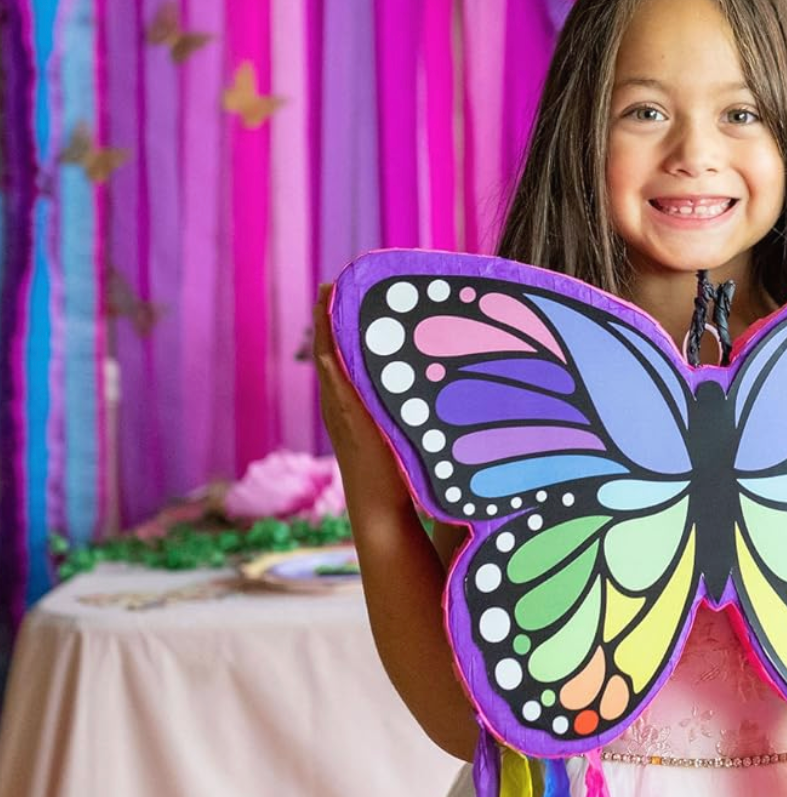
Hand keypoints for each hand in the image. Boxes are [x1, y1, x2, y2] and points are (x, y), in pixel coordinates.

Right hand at [312, 284, 410, 511]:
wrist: (383, 511)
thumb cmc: (401, 479)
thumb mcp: (407, 433)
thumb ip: (417, 409)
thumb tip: (449, 386)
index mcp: (353, 408)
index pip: (342, 361)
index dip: (339, 331)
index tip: (344, 298)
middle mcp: (341, 406)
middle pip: (329, 353)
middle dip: (329, 319)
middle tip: (332, 284)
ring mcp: (340, 410)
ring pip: (328, 359)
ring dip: (326, 326)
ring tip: (329, 292)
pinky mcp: (347, 415)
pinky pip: (332, 375)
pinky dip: (328, 350)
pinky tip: (328, 326)